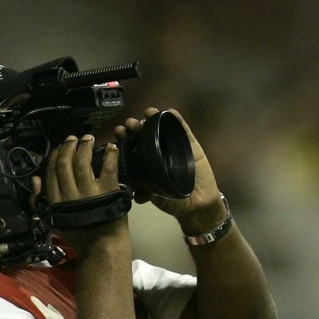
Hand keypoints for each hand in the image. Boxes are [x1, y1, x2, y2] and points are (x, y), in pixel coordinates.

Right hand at [30, 133, 127, 250]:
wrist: (101, 246)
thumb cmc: (77, 234)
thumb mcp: (50, 219)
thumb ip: (39, 201)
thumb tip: (35, 179)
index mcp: (55, 199)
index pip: (51, 171)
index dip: (56, 155)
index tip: (61, 147)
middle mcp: (70, 194)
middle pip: (65, 164)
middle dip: (68, 147)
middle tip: (74, 138)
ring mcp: (89, 192)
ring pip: (83, 163)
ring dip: (85, 147)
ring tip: (88, 138)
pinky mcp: (108, 191)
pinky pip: (108, 169)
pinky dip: (110, 156)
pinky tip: (111, 147)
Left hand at [116, 108, 224, 232]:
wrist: (200, 206)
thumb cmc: (176, 202)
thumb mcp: (158, 199)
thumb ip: (148, 194)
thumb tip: (136, 194)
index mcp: (145, 164)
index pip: (131, 147)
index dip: (124, 139)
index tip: (119, 133)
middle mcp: (157, 152)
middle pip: (143, 135)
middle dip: (134, 127)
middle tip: (130, 124)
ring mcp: (174, 147)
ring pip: (161, 129)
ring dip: (152, 118)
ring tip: (148, 112)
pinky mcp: (191, 146)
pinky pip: (184, 131)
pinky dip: (177, 120)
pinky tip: (170, 112)